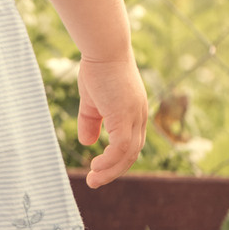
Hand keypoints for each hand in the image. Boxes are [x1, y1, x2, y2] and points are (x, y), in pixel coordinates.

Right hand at [74, 57, 147, 187]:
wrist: (103, 49)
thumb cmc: (97, 68)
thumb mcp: (91, 100)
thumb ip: (91, 122)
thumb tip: (88, 143)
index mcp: (135, 111)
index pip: (131, 143)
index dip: (117, 158)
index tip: (99, 167)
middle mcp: (140, 116)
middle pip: (133, 153)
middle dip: (114, 170)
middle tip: (95, 181)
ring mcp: (135, 116)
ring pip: (128, 154)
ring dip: (110, 170)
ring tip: (93, 179)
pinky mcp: (125, 116)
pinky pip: (120, 147)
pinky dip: (109, 161)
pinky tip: (95, 166)